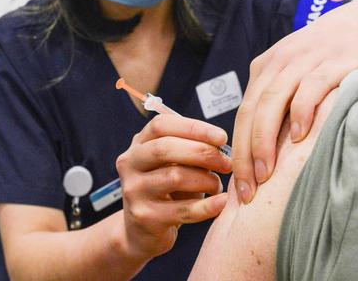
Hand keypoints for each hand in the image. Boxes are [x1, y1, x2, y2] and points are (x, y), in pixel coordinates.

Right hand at [115, 113, 231, 259]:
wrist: (142, 231)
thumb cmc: (166, 191)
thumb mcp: (171, 165)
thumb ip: (189, 150)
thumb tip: (221, 146)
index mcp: (138, 144)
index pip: (161, 125)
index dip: (193, 127)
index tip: (221, 137)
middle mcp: (130, 164)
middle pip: (165, 148)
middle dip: (202, 152)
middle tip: (226, 162)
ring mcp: (134, 191)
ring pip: (175, 176)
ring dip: (206, 179)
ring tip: (217, 185)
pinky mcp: (145, 217)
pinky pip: (183, 209)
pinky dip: (207, 206)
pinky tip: (221, 202)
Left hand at [232, 0, 357, 203]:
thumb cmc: (325, 57)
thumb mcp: (293, 73)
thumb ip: (278, 101)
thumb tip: (262, 150)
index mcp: (264, 68)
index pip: (243, 113)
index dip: (237, 150)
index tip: (236, 185)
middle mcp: (278, 63)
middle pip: (252, 111)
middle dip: (246, 153)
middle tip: (246, 190)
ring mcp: (303, 61)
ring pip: (273, 102)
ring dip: (266, 140)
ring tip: (265, 173)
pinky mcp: (332, 63)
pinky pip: (310, 88)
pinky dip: (301, 112)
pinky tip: (299, 137)